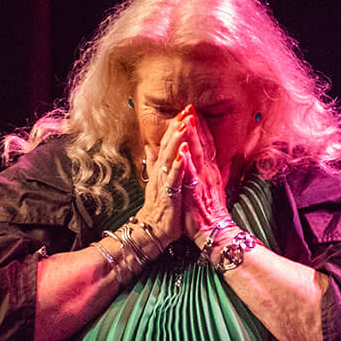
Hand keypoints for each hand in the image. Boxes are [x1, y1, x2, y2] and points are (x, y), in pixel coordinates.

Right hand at [134, 111, 186, 239]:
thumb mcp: (160, 183)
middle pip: (169, 145)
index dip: (176, 126)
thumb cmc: (161, 209)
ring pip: (170, 157)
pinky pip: (173, 178)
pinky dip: (178, 166)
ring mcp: (164, 183)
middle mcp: (161, 173)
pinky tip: (182, 154)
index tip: (185, 110)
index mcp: (162, 169)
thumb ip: (159, 165)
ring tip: (184, 124)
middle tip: (187, 108)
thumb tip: (154, 149)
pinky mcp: (168, 195)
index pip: (169, 143)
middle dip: (177, 126)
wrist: (153, 232)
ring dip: (177, 140)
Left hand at [174, 107, 233, 245]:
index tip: (194, 112)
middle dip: (196, 125)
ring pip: (197, 155)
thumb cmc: (208, 214)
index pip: (206, 145)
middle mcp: (208, 173)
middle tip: (190, 106)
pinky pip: (191, 175)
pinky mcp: (196, 192)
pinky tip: (183, 150)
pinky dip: (187, 161)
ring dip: (193, 137)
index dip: (201, 127)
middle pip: (202, 144)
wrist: (215, 233)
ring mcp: (202, 182)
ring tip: (187, 119)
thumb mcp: (210, 189)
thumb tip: (211, 161)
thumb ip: (209, 173)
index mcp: (209, 172)